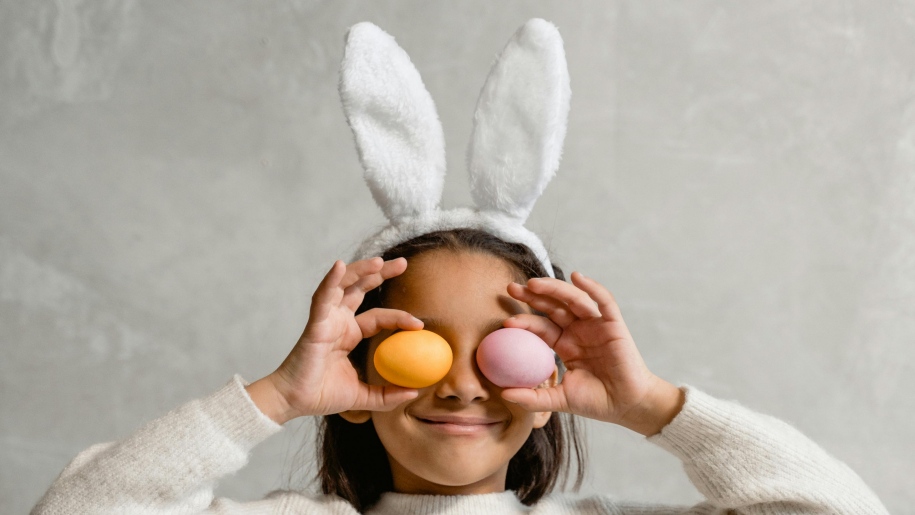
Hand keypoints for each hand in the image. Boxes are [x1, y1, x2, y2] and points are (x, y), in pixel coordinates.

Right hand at [246, 257, 421, 423]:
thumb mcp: (363, 397)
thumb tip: (415, 392)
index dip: (398, 317)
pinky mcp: (315, 323)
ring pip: (344, 286)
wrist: (295, 402)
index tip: (419, 325)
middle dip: (381, 273)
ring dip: (360, 270)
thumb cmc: (322, 395)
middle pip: (361, 288)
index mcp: (349, 334)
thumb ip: (387, 395)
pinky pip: (323, 297)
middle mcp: (338, 321)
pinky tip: (340, 266)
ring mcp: (326, 319)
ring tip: (380, 262)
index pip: (378, 317)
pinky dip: (331, 280)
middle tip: (403, 263)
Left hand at [502, 271, 683, 435]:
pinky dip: (592, 288)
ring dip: (554, 288)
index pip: (540, 326)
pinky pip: (604, 302)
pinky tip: (577, 277)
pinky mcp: (614, 324)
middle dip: (533, 295)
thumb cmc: (596, 402)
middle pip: (552, 306)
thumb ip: (533, 397)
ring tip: (534, 283)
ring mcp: (596, 325)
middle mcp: (578, 331)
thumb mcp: (559, 399)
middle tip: (511, 287)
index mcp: (564, 344)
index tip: (506, 322)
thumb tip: (504, 395)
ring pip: (573, 299)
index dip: (524, 321)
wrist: (627, 406)